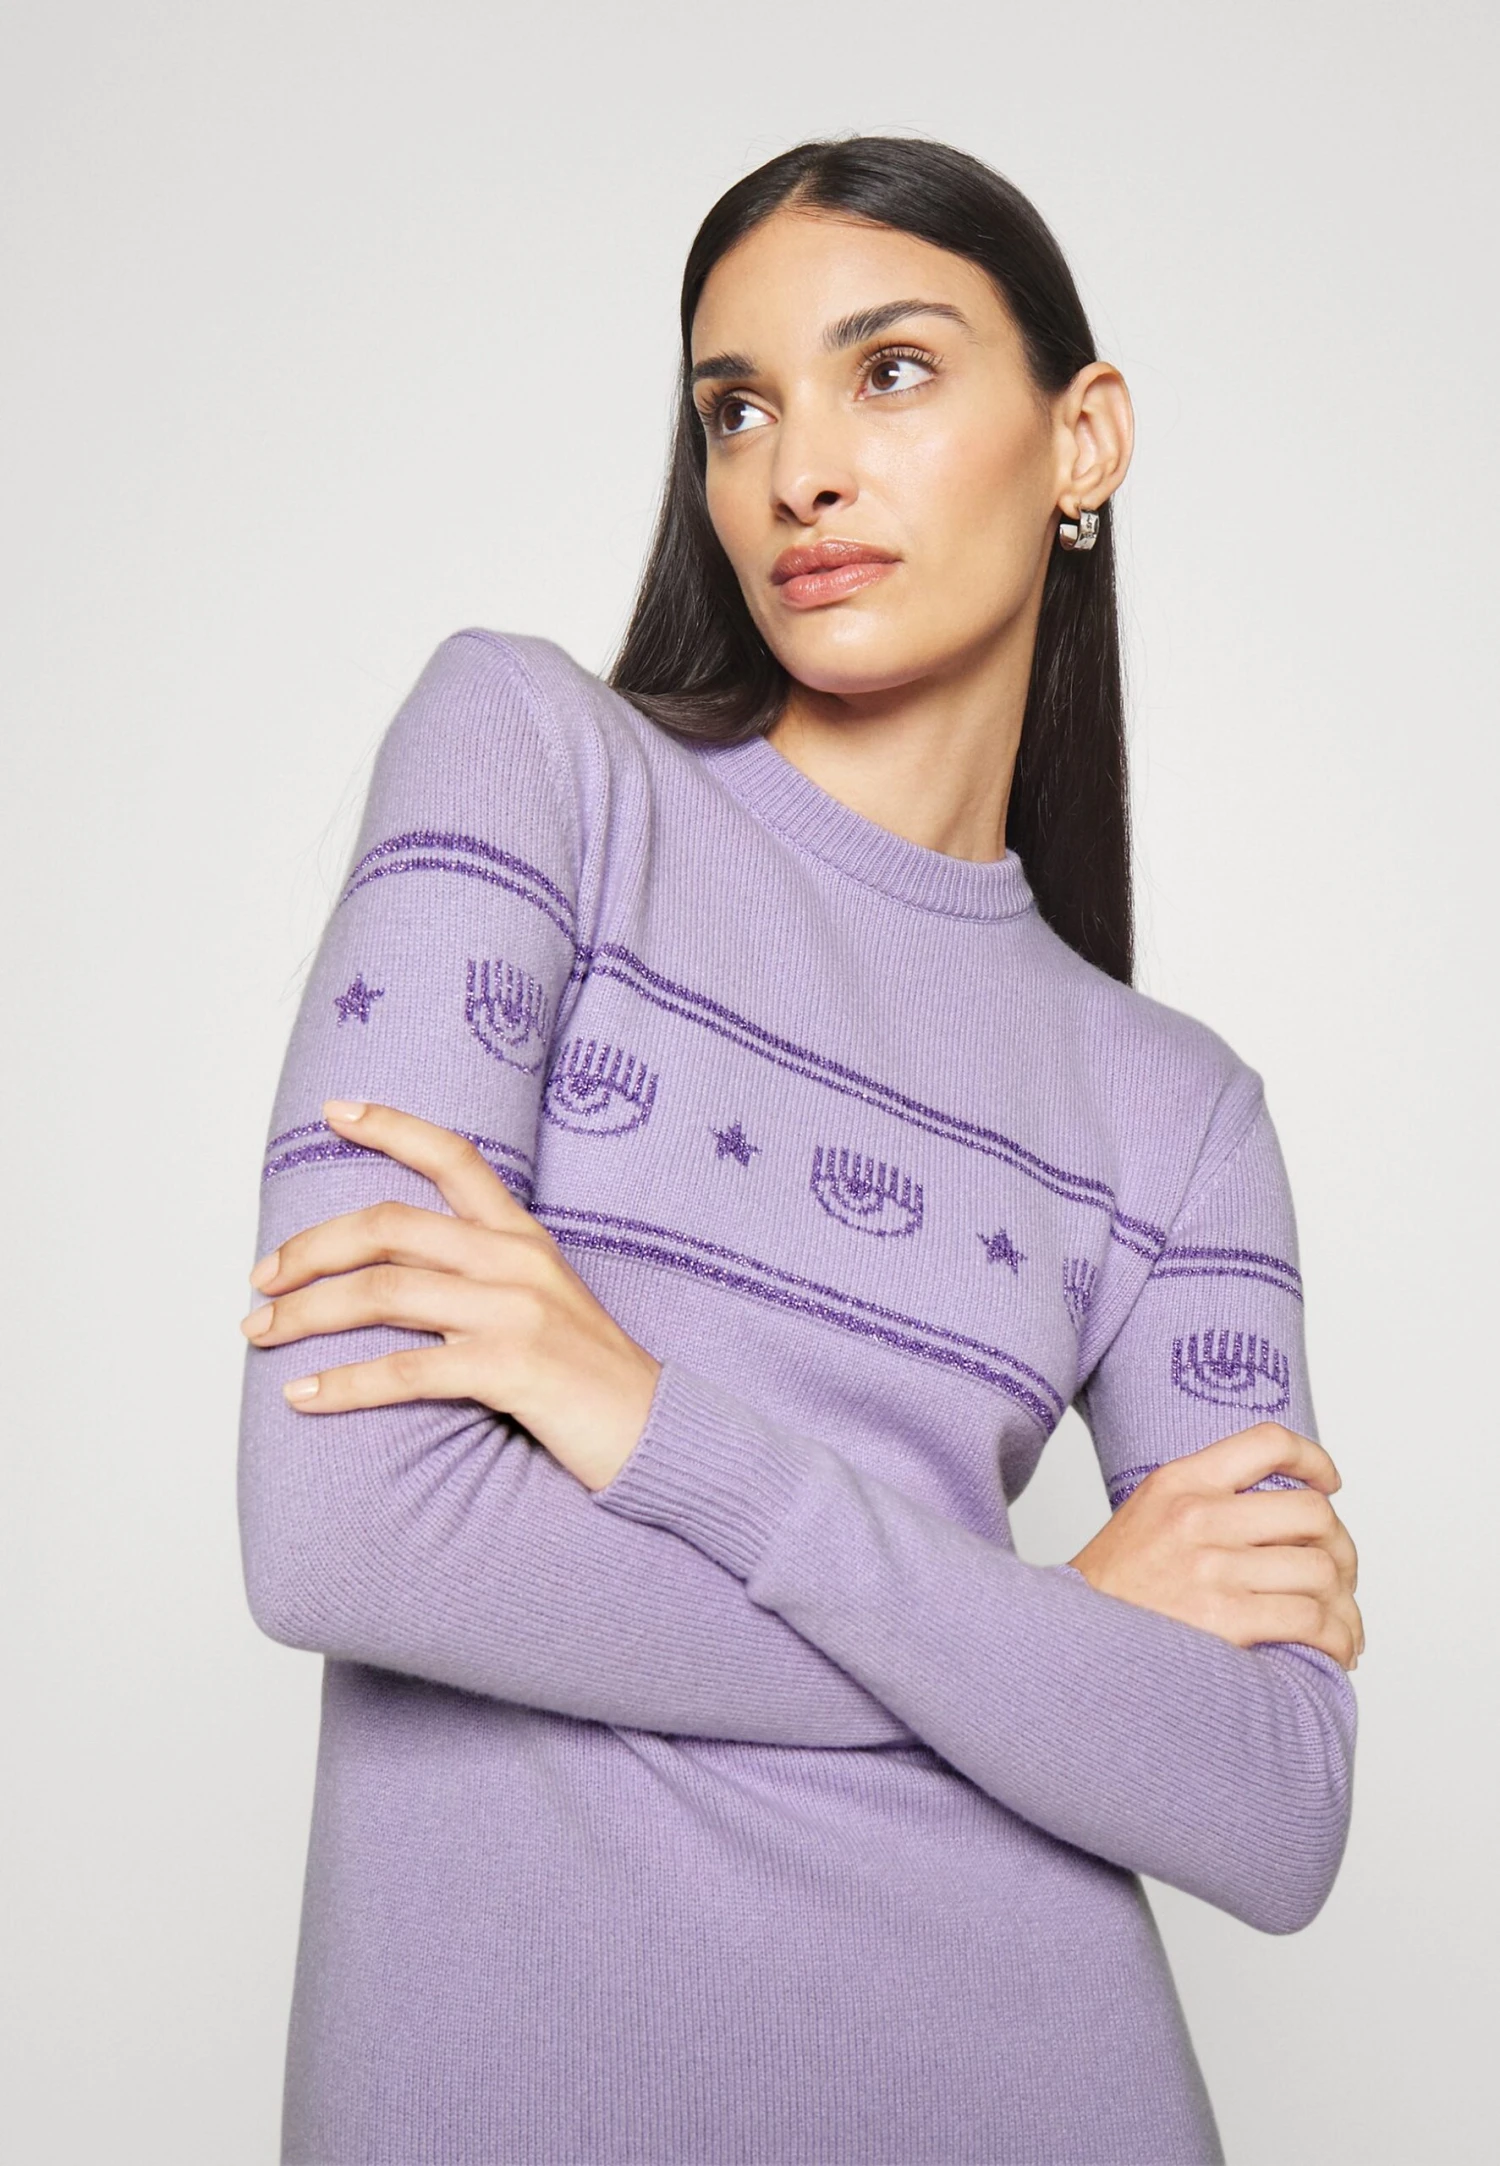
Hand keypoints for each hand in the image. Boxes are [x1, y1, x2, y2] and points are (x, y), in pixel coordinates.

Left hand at [240, 1099, 661, 1492]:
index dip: (391, 1127)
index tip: (335, 1112)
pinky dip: (343, 1383)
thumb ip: (479, 1276)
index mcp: (523, 1236)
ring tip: (261, 1333)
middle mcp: (516, 1261)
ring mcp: (515, 1313)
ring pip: (384, 1294)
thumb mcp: (541, 1300)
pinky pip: (406, 1371)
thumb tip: (388, 1277)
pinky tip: (303, 1395)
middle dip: (310, 1249)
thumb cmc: (588, 1374)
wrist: (656, 1431)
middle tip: (260, 1278)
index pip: (453, 1158)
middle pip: (389, 1227)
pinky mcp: (511, 1370)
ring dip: (306, 1314)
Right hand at [1066, 1422, 1363, 1669]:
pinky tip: (1336, 1650)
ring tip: (1341, 1625)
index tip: (1329, 1486)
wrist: (1070, 1642)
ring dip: (1346, 1606)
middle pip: (1313, 1514)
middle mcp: (1197, 1516)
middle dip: (1342, 1549)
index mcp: (1179, 1481)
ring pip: (1321, 1571)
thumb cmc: (1114, 1588)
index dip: (1313, 1461)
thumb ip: (1205, 1501)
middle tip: (1340, 1577)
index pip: (1267, 1442)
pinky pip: (1311, 1620)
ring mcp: (1210, 1568)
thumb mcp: (1147, 1515)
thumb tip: (1284, 1516)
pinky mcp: (1224, 1620)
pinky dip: (1339, 1638)